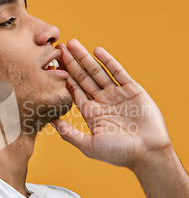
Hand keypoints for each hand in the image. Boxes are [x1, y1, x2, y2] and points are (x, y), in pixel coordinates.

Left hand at [52, 39, 171, 168]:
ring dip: (85, 58)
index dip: (63, 77)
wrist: (148, 153)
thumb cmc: (119, 154)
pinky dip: (108, 61)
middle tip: (58, 48)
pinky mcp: (132, 90)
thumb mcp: (88, 145)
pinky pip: (118, 72)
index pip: (73, 90)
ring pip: (97, 72)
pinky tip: (96, 51)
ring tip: (73, 44)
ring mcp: (117, 94)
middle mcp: (102, 102)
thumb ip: (69, 133)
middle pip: (83, 78)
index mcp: (91, 113)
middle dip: (71, 63)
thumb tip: (50, 121)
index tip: (51, 64)